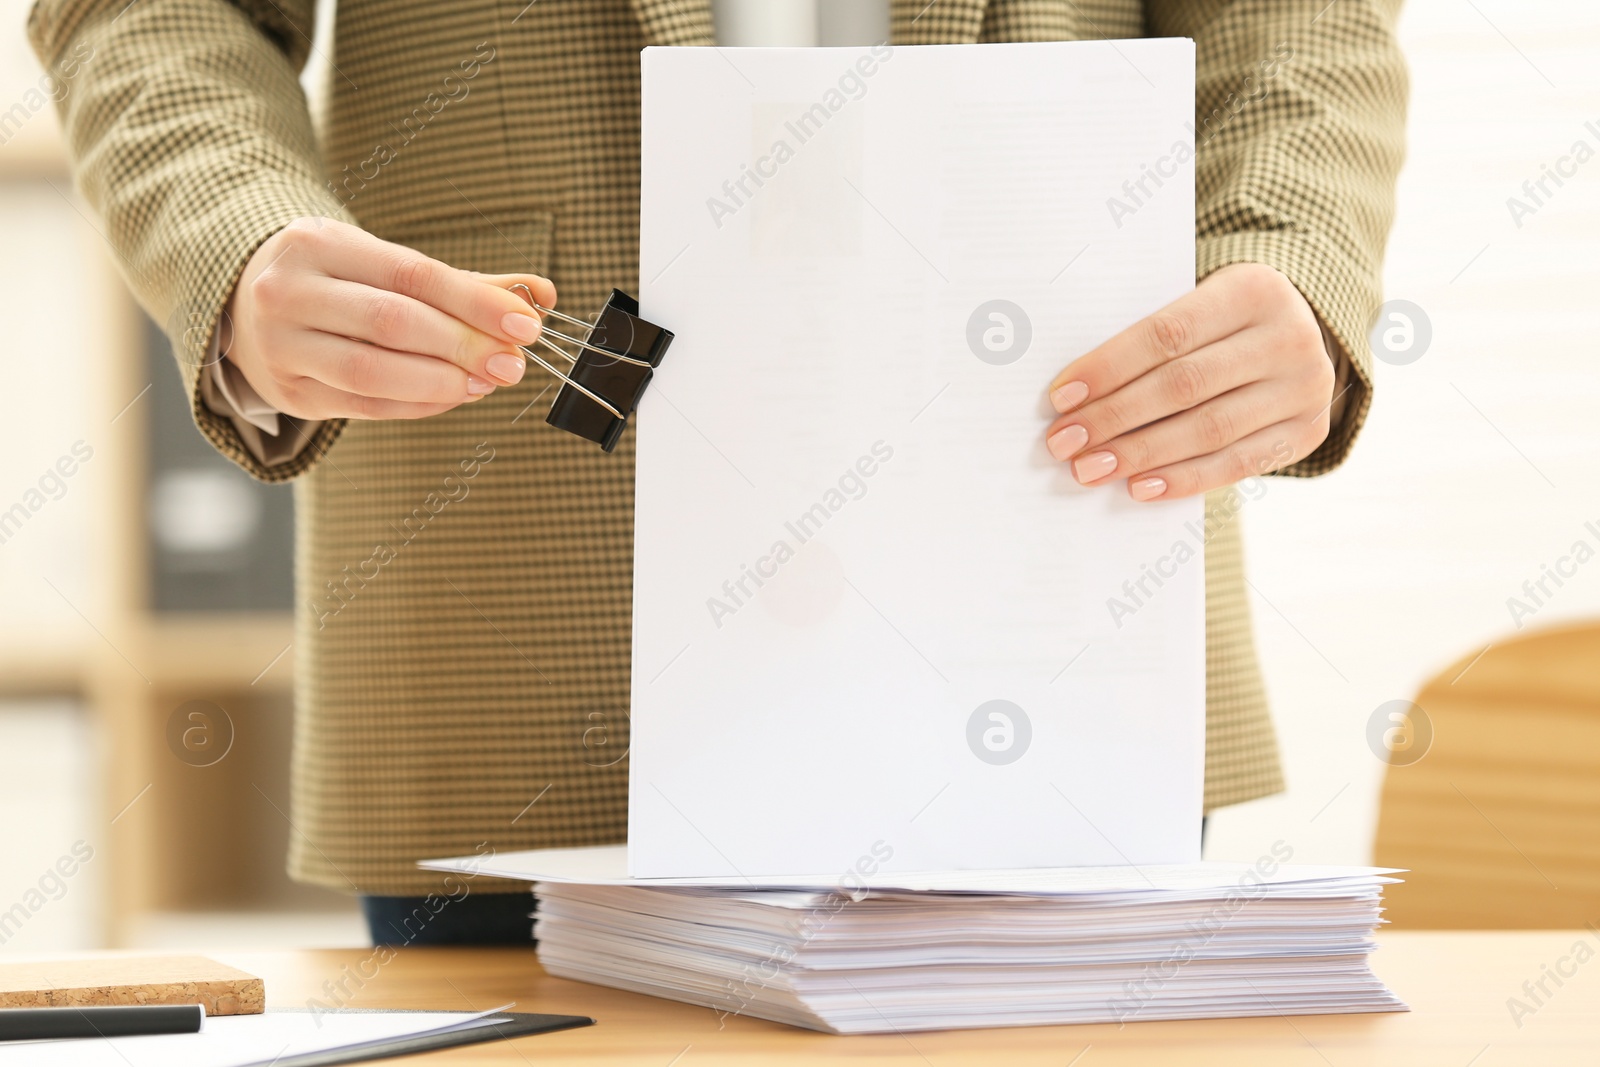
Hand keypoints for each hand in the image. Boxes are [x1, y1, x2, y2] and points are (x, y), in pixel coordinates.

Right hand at [220, 217, 556, 419]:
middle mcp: (289, 291)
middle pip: (393, 323)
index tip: (526, 324)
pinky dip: (419, 404)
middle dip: (464, 345)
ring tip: (486, 381)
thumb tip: (543, 293)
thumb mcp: (385, 263)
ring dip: (444, 382)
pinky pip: (366, 406)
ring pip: (374, 372)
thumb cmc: (337, 281)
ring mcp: (282, 346)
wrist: (244, 304)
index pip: (410, 274)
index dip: (474, 301)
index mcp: (317, 243)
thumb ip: (465, 281)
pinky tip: (454, 396)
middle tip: (513, 362)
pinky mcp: (289, 392)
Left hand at [1043, 263, 1335, 499]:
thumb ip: (1151, 340)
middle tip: (1065, 442)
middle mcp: (1289, 336)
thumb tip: (1075, 396)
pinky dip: (1183, 479)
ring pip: (1209, 429)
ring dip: (1141, 453)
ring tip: (1092, 468)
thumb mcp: (1198, 305)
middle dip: (1115, 417)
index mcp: (1253, 290)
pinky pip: (1237, 464)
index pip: (1168, 333)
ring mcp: (1305, 388)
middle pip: (1185, 385)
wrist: (1294, 337)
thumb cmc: (1220, 323)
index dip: (1110, 367)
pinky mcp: (1308, 432)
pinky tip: (1139, 487)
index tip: (1061, 398)